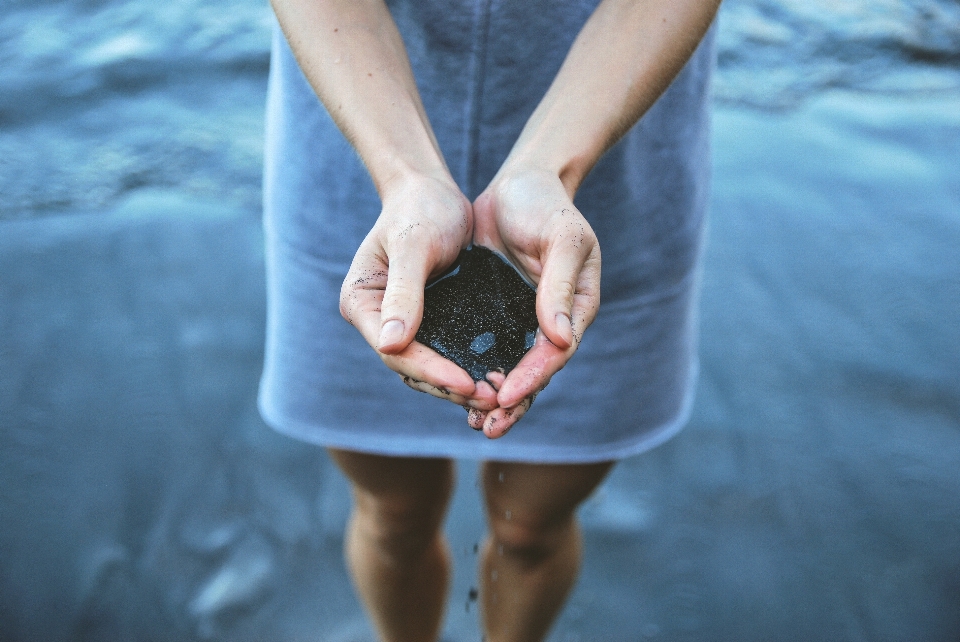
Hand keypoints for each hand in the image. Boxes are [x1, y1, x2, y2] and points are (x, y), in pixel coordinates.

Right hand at [340, 172, 499, 410]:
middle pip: (410, 368)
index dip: (431, 371)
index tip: (467, 383)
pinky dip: (467, 366)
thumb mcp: (413, 247)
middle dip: (449, 386)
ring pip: (428, 367)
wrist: (432, 190)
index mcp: (361, 304)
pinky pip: (446, 352)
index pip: (395, 351)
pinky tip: (496, 377)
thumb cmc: (419, 209)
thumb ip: (403, 293)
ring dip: (460, 384)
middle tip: (491, 399)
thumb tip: (389, 344)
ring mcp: (402, 323)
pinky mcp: (428, 321)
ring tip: (497, 396)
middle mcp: (377, 320)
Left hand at [468, 168, 600, 437]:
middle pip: (535, 372)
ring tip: (475, 426)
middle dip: (514, 403)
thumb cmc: (547, 205)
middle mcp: (549, 321)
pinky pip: (485, 350)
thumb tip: (560, 340)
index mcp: (575, 308)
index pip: (556, 352)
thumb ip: (559, 285)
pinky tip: (455, 392)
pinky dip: (475, 372)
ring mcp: (520, 319)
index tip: (508, 395)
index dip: (534, 377)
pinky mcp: (494, 313)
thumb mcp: (562, 238)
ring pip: (510, 368)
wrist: (520, 183)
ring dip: (495, 399)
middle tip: (488, 427)